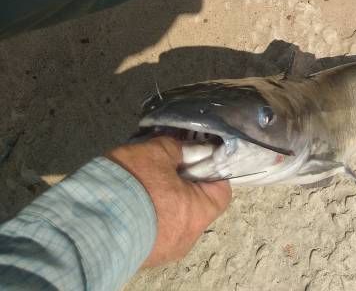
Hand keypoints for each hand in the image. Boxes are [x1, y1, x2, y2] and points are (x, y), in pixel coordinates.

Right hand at [106, 136, 231, 266]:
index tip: (194, 157)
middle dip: (180, 184)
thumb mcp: (155, 153)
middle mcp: (186, 238)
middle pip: (194, 205)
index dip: (210, 170)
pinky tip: (126, 202)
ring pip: (170, 219)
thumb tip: (189, 149)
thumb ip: (177, 149)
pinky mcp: (139, 257)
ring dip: (159, 201)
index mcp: (198, 213)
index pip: (221, 190)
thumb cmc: (130, 186)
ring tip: (139, 183)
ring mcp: (162, 251)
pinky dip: (143, 216)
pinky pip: (150, 231)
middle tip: (161, 167)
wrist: (84, 228)